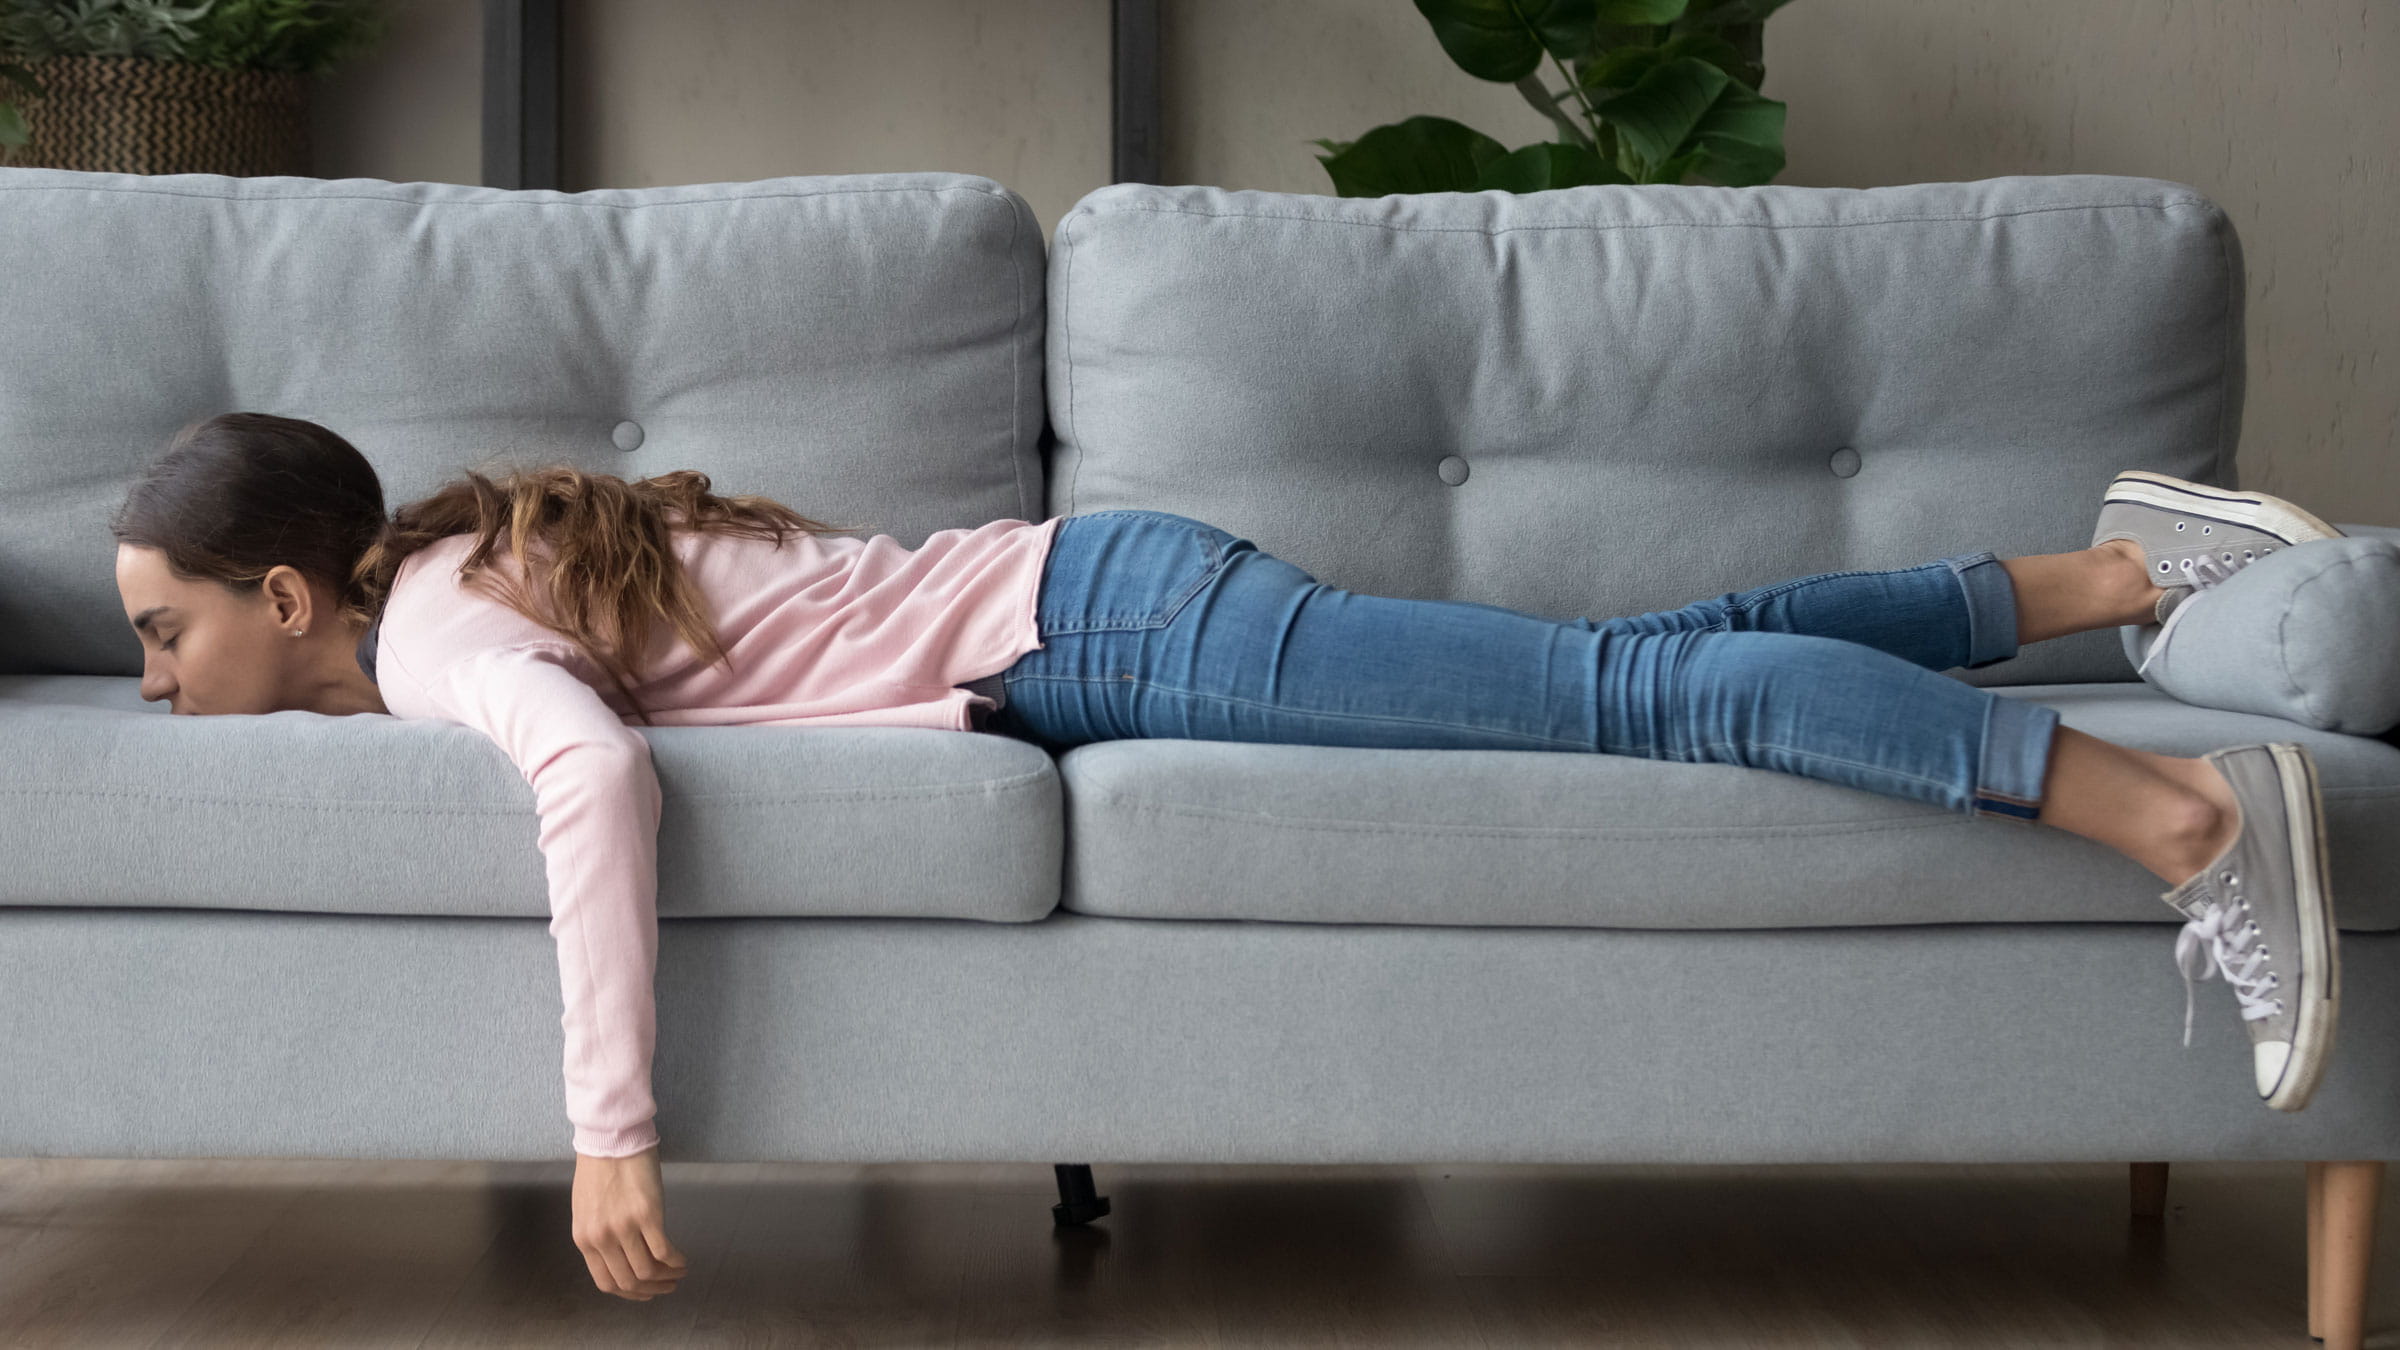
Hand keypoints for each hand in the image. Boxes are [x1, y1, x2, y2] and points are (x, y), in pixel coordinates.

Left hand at [571, 1144, 687, 1299]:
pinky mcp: (647, 1214)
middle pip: (629, 1281)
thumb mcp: (588, 1210)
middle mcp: (602, 1238)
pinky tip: (682, 1259)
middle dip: (652, 1290)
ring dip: (667, 1277)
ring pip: (648, 1271)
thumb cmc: (599, 1169)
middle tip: (668, 1286)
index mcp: (584, 1239)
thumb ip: (599, 1236)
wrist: (610, 1139)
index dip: (629, 1294)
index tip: (646, 1293)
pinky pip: (664, 1251)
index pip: (606, 1283)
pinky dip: (675, 1261)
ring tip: (678, 1272)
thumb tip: (620, 1257)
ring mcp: (624, 1227)